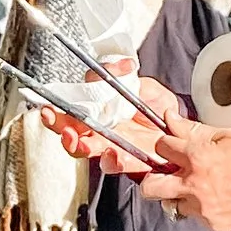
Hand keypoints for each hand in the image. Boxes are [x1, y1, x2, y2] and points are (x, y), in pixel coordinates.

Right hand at [40, 75, 181, 176]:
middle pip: (69, 126)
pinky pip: (112, 164)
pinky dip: (110, 161)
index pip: (77, 99)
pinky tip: (110, 155)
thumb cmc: (159, 111)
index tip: (62, 97)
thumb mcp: (147, 88)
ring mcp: (110, 145)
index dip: (67, 98)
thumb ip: (131, 77)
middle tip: (50, 115)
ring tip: (73, 139)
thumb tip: (124, 66)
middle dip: (57, 122)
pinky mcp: (125, 161)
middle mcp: (99, 127)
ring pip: (82, 147)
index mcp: (100, 107)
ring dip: (74, 143)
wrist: (180, 134)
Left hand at [126, 102, 230, 230]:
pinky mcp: (213, 225)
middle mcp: (194, 185)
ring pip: (173, 205)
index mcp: (198, 157)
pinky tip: (219, 200)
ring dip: (179, 197)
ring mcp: (202, 209)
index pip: (161, 147)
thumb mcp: (230, 136)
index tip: (171, 147)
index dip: (165, 145)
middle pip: (151, 187)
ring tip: (198, 190)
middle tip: (163, 177)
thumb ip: (196, 130)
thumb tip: (172, 120)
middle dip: (152, 180)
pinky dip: (202, 209)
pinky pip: (197, 217)